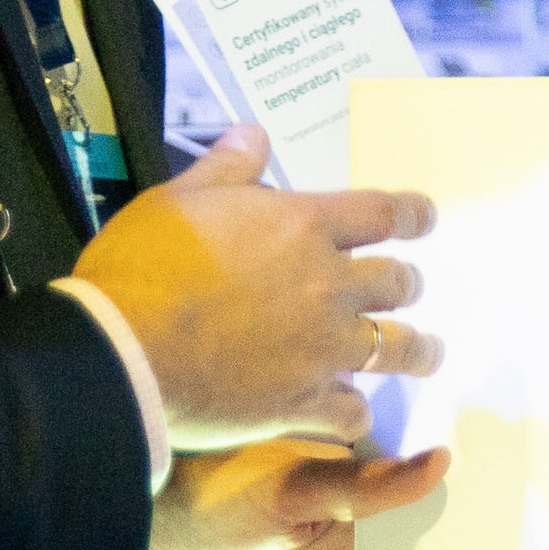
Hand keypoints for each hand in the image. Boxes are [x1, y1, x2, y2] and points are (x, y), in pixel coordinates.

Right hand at [73, 124, 442, 445]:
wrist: (121, 351)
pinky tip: (349, 416)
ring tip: (427, 354)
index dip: (412, 215)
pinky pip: (353, 415)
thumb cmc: (142, 268)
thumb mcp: (178, 199)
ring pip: (397, 349)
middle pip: (398, 283)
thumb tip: (254, 133)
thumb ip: (227, 167)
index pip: (383, 213)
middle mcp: (328, 285)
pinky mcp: (303, 403)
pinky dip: (354, 416)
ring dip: (417, 350)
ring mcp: (322, 347)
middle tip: (404, 290)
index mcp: (304, 227)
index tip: (425, 218)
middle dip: (404, 285)